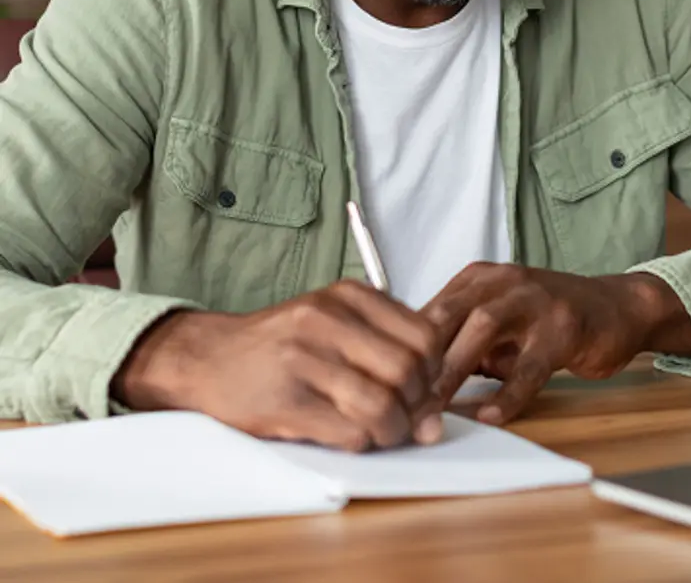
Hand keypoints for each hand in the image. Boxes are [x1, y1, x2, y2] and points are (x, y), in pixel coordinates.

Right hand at [111, 281, 444, 451]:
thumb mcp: (336, 325)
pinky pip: (349, 432)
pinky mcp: (285, 402)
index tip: (422, 389)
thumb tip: (433, 419)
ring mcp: (304, 360)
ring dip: (391, 431)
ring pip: (382, 406)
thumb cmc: (283, 344)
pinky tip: (351, 435)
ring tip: (381, 432)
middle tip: (405, 418)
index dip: (433, 372)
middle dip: (416, 406)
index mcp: (349, 296)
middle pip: (407, 371)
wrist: (209, 357)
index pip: (424, 336)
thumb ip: (388, 356)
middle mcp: (328, 320)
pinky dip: (362, 442)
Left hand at [423, 263, 690, 425]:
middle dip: (418, 361)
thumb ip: (458, 343)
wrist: (614, 307)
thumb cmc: (546, 319)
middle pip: (446, 315)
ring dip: (452, 371)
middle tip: (398, 404)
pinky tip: (490, 416)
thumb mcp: (496, 321)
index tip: (383, 387)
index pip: (427, 310)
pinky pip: (530, 364)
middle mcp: (501, 281)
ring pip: (482, 330)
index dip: (402, 349)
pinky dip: (508, 392)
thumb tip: (412, 382)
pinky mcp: (563, 327)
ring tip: (433, 410)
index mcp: (477, 278)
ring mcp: (534, 300)